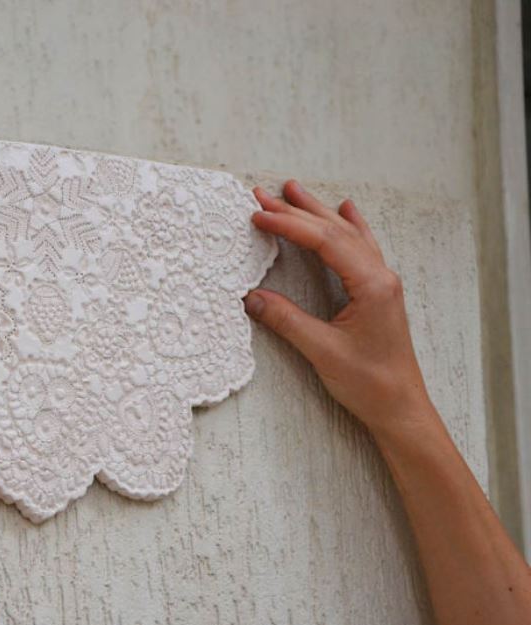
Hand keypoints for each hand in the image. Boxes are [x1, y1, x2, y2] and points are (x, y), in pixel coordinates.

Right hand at [245, 180, 433, 434]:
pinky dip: (349, 226)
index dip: (289, 225)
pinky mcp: (377, 293)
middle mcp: (380, 276)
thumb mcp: (322, 351)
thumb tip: (251, 297)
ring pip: (347, 234)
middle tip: (264, 194)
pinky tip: (346, 210)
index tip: (259, 215)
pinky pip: (361, 247)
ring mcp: (381, 283)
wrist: (400, 407)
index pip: (325, 242)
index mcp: (371, 284)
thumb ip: (286, 320)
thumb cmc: (370, 383)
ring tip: (293, 191)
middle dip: (297, 211)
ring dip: (317, 212)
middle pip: (335, 231)